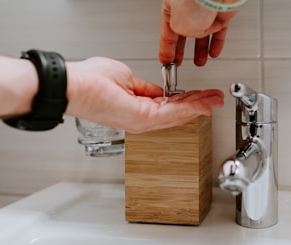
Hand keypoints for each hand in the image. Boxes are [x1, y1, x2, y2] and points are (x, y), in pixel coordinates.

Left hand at [65, 57, 223, 132]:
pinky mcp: (141, 118)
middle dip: (198, 103)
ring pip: (177, 114)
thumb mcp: (126, 78)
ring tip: (215, 100)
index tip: (201, 94)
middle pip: (176, 111)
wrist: (75, 85)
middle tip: (215, 99)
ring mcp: (141, 120)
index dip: (186, 98)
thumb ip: (144, 87)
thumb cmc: (91, 80)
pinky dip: (190, 107)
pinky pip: (171, 114)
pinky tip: (203, 104)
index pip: (167, 105)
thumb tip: (157, 91)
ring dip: (198, 105)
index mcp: (136, 106)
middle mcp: (140, 117)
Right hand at [159, 0, 238, 65]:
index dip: (166, 49)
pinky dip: (216, 43)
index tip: (166, 61)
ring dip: (200, 50)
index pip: (167, 31)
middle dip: (181, 50)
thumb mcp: (180, 23)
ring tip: (200, 62)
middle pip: (183, 33)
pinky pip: (218, 30)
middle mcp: (188, 7)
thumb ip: (182, 33)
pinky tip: (213, 52)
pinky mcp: (222, 11)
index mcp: (172, 5)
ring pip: (202, 33)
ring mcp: (206, 8)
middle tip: (179, 62)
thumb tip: (193, 36)